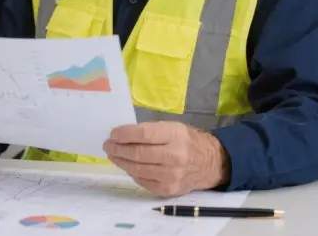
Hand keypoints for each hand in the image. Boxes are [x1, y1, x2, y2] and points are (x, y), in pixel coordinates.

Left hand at [103, 121, 228, 196]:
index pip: (143, 135)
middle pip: (138, 154)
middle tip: (107, 145)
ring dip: (121, 162)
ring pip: (137, 169)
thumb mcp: (172, 127)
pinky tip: (127, 166)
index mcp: (175, 136)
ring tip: (113, 155)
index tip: (112, 134)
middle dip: (118, 149)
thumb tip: (122, 135)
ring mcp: (171, 176)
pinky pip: (143, 181)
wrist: (210, 163)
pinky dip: (132, 172)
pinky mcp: (168, 190)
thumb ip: (149, 130)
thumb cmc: (187, 141)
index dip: (124, 134)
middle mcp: (174, 157)